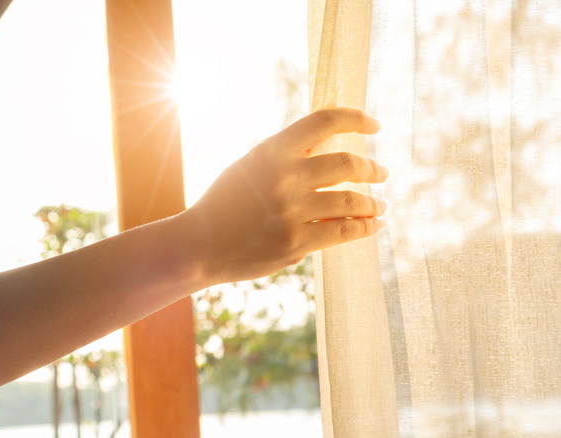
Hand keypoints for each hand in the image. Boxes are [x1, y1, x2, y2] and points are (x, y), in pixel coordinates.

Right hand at [182, 108, 387, 283]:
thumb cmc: (225, 203)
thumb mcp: (250, 167)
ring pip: (352, 201)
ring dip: (373, 202)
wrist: (198, 245)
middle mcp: (284, 178)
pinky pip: (343, 232)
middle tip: (382, 173)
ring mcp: (291, 213)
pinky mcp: (295, 244)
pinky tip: (374, 225)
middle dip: (372, 168)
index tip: (375, 125)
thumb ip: (286, 156)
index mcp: (271, 151)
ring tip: (381, 205)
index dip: (356, 118)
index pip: (325, 121)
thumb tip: (329, 146)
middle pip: (348, 163)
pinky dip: (365, 228)